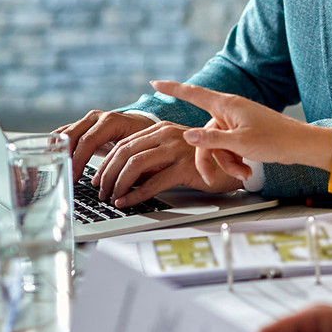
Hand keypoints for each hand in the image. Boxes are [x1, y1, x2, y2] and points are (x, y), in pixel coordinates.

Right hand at [53, 109, 153, 180]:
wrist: (143, 124)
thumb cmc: (142, 138)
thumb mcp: (138, 150)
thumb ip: (126, 164)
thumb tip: (117, 188)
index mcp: (110, 121)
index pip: (88, 141)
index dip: (79, 161)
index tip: (74, 178)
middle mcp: (96, 118)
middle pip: (71, 136)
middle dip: (66, 158)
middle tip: (63, 177)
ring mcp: (87, 120)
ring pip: (64, 133)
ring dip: (58, 152)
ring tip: (57, 171)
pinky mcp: (82, 126)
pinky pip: (64, 134)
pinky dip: (57, 146)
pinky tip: (55, 160)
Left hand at [92, 120, 241, 205]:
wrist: (234, 166)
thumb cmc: (201, 162)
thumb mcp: (172, 154)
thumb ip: (151, 158)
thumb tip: (121, 176)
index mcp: (161, 128)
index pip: (124, 143)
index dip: (107, 162)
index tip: (98, 178)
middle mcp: (167, 134)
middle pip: (125, 152)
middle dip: (108, 174)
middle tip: (101, 191)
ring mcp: (177, 149)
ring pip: (135, 165)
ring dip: (118, 184)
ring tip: (112, 198)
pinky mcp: (185, 167)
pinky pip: (153, 183)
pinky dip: (135, 195)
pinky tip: (127, 202)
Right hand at [150, 81, 331, 170]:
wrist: (300, 146)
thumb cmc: (274, 140)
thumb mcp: (238, 143)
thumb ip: (211, 140)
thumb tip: (185, 136)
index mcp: (227, 105)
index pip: (193, 94)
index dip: (172, 88)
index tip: (155, 82)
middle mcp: (229, 111)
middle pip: (203, 135)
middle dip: (208, 158)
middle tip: (209, 178)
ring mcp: (236, 123)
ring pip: (216, 146)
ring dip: (225, 163)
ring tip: (242, 173)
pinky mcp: (243, 134)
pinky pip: (228, 149)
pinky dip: (234, 161)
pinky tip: (246, 171)